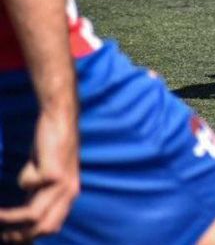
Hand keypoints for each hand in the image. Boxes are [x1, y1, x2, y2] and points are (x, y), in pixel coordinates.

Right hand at [0, 110, 78, 241]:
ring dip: (10, 217)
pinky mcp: (54, 172)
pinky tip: (32, 160)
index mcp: (69, 196)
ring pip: (33, 214)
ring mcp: (63, 184)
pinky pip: (28, 184)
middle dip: (20, 235)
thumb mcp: (44, 176)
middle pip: (45, 228)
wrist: (59, 120)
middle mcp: (70, 193)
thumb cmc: (49, 148)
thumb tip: (24, 218)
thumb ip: (38, 195)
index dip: (30, 236)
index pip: (52, 227)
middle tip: (2, 236)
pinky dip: (24, 175)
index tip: (10, 239)